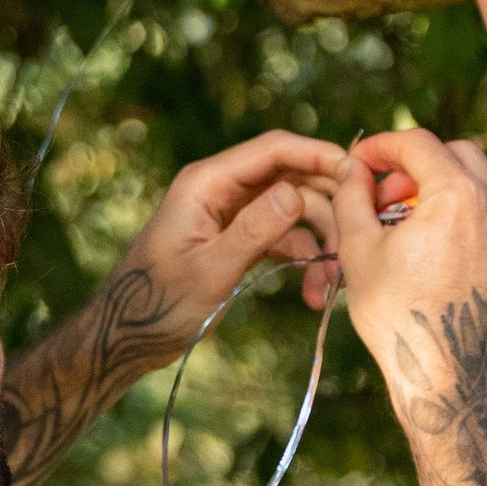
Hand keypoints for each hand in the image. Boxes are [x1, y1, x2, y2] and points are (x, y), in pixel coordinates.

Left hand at [115, 129, 347, 357]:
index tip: (358, 174)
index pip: (274, 150)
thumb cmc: (158, 303)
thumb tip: (297, 192)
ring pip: (294, 209)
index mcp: (207, 182)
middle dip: (326, 208)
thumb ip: (253, 229)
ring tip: (331, 285)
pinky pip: (283, 235)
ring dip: (319, 241)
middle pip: (292, 178)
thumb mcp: (210, 269)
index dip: (319, 155)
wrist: (128, 335)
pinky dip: (303, 259)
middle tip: (355, 240)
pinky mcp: (238, 237)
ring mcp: (231, 213)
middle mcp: (221, 189)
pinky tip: (313, 293)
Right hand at [329, 126, 486, 405]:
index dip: (384, 146)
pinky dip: (476, 230)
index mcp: (458, 196)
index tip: (364, 161)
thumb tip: (353, 167)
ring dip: (451, 197)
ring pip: (485, 191)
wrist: (447, 380)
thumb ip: (353, 195)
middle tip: (391, 197)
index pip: (418, 144)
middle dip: (421, 167)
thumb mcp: (358, 250)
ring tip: (418, 232)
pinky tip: (448, 261)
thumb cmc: (396, 316)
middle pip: (459, 157)